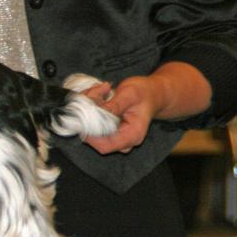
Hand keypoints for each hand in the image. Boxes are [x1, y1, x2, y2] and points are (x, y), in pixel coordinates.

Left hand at [82, 62, 211, 154]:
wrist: (151, 93)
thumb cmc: (144, 93)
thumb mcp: (131, 94)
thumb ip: (115, 104)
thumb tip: (98, 112)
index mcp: (132, 135)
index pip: (105, 145)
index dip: (90, 135)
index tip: (84, 115)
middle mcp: (123, 139)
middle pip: (95, 138)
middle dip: (87, 116)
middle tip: (95, 94)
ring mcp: (114, 136)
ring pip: (90, 129)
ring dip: (87, 109)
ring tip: (100, 90)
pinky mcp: (107, 130)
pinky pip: (91, 123)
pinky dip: (89, 108)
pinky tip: (98, 94)